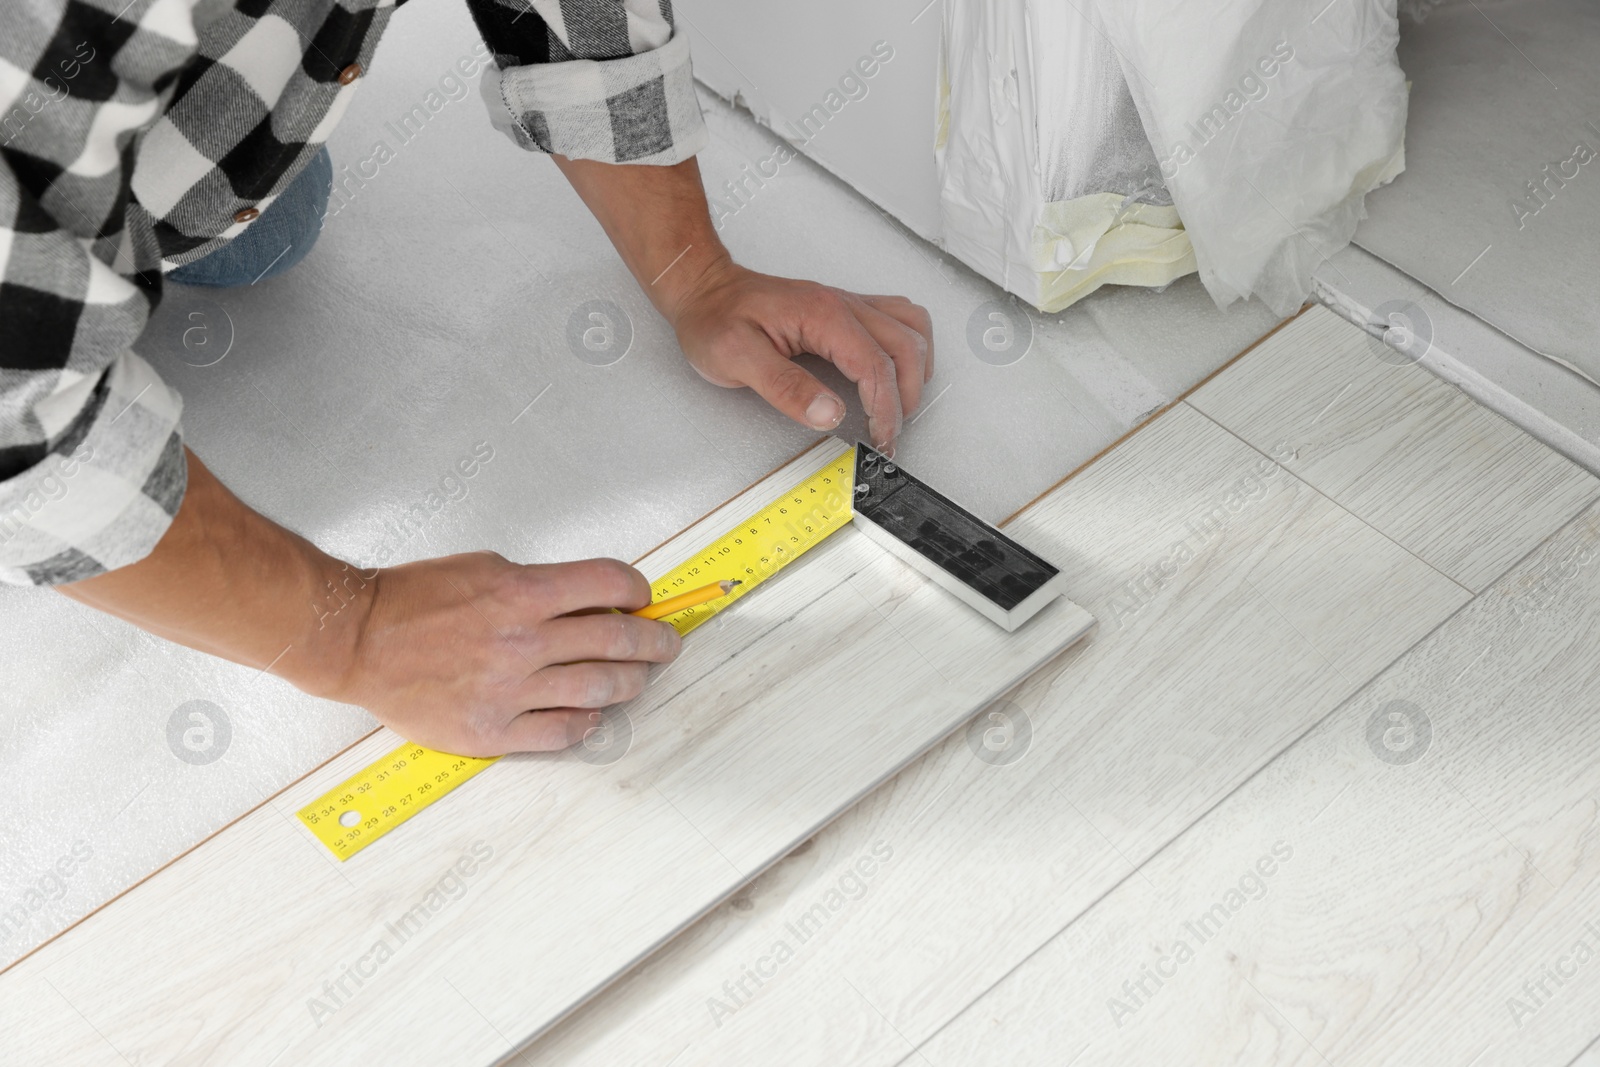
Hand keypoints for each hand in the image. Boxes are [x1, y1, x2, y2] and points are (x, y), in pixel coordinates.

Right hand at [321, 552, 681, 755]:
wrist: (357, 641)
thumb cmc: (414, 600)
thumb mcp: (485, 567)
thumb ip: (540, 584)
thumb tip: (592, 599)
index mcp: (522, 592)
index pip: (610, 584)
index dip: (639, 590)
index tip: (644, 597)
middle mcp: (523, 640)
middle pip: (619, 640)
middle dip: (656, 640)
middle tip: (667, 642)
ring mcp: (510, 689)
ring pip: (601, 689)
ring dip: (631, 681)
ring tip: (638, 677)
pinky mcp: (493, 730)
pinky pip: (563, 731)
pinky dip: (587, 721)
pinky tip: (592, 713)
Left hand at [667, 259, 934, 450]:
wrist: (702, 288)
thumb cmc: (713, 319)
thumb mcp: (736, 359)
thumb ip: (785, 387)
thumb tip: (829, 413)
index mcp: (822, 315)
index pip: (875, 365)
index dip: (885, 409)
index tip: (880, 440)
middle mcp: (842, 304)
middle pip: (904, 347)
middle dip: (905, 397)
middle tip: (889, 433)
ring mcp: (846, 303)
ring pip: (911, 328)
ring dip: (915, 368)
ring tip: (901, 405)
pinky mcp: (844, 308)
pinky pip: (898, 318)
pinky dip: (908, 347)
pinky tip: (897, 370)